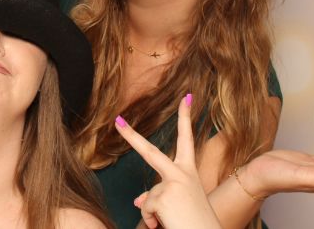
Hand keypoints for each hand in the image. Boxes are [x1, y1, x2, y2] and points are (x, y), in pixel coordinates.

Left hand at [115, 95, 220, 228]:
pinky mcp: (164, 196)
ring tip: (174, 222)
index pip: (187, 139)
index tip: (186, 97)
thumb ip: (158, 197)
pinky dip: (153, 222)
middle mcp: (181, 173)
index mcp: (188, 172)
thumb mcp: (179, 204)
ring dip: (155, 215)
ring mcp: (172, 183)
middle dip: (130, 136)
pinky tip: (167, 225)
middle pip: (148, 151)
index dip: (186, 117)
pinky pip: (147, 210)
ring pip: (149, 198)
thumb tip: (137, 201)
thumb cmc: (196, 223)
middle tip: (116, 120)